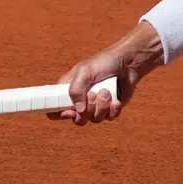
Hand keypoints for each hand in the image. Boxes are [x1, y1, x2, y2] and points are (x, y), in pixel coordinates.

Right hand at [50, 23, 164, 124]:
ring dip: (102, 107)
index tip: (69, 111)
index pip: (54, 109)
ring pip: (94, 120)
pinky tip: (116, 100)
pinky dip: (113, 110)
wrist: (128, 63)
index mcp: (68, 90)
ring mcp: (95, 106)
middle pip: (77, 119)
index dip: (58, 114)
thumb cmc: (104, 63)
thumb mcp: (85, 71)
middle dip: (87, 110)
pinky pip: (108, 118)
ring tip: (107, 92)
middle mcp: (80, 100)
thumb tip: (78, 110)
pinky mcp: (110, 109)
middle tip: (94, 95)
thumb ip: (76, 89)